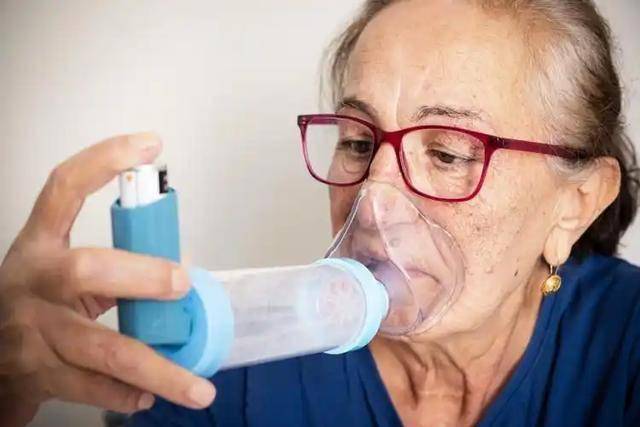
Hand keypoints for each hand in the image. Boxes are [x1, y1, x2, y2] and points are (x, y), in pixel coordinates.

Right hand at [0, 134, 215, 426]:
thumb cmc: (36, 303)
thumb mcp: (59, 270)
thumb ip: (111, 265)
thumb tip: (179, 272)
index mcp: (40, 244)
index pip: (64, 187)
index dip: (103, 160)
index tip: (149, 144)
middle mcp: (34, 282)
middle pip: (87, 271)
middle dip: (142, 277)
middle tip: (182, 284)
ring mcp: (33, 332)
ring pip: (101, 347)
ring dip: (158, 368)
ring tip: (198, 388)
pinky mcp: (39, 374)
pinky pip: (93, 387)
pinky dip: (128, 393)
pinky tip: (150, 396)